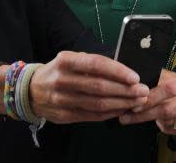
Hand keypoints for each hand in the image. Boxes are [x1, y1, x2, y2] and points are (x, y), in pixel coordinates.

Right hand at [29, 51, 148, 123]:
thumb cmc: (59, 71)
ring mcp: (62, 99)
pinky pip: (92, 115)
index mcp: (65, 61)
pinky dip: (110, 113)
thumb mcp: (71, 59)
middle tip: (142, 91)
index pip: (96, 64)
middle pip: (99, 86)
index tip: (135, 76)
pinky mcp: (64, 115)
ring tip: (137, 101)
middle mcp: (62, 79)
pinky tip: (122, 110)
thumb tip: (124, 69)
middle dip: (125, 90)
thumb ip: (93, 63)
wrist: (32, 91)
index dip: (117, 71)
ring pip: (98, 103)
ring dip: (122, 103)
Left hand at [119, 69, 175, 136]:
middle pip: (169, 109)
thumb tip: (132, 88)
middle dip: (145, 114)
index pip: (170, 89)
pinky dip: (162, 126)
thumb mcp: (169, 75)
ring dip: (152, 120)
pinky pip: (174, 131)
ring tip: (140, 115)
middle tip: (126, 117)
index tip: (134, 104)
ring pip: (170, 122)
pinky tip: (157, 120)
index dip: (151, 98)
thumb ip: (155, 80)